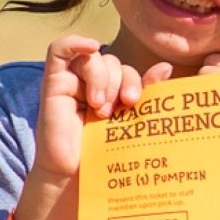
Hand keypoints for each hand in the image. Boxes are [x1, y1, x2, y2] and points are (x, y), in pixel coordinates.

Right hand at [33, 35, 175, 180]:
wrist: (79, 176)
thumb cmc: (106, 153)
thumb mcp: (131, 121)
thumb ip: (146, 93)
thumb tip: (166, 67)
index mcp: (112, 93)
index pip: (127, 71)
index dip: (134, 80)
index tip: (133, 101)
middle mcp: (92, 85)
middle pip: (112, 62)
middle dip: (119, 81)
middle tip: (116, 108)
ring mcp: (72, 82)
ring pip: (93, 58)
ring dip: (101, 79)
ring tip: (99, 108)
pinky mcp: (53, 83)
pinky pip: (60, 50)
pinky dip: (76, 43)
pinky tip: (91, 46)